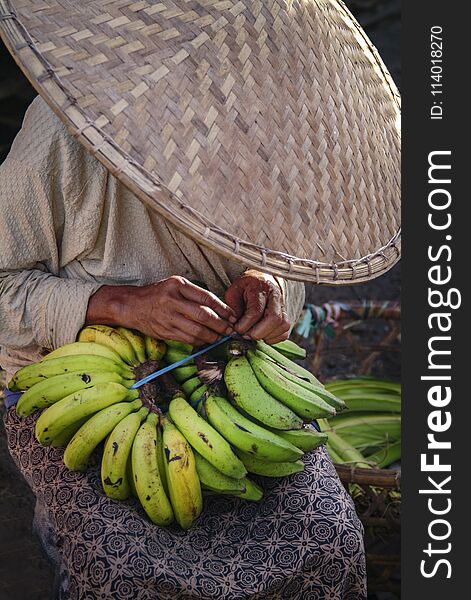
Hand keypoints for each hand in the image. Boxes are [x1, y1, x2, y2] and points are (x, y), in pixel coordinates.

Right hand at [86, 276, 235, 345]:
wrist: (132, 305)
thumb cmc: (157, 294)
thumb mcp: (175, 285)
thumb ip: (194, 294)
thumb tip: (220, 308)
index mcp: (178, 285)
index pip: (207, 298)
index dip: (223, 308)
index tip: (232, 315)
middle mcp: (172, 300)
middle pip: (204, 315)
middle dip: (221, 324)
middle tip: (229, 329)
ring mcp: (167, 317)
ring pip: (197, 330)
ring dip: (212, 336)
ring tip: (219, 336)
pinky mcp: (164, 331)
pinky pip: (187, 339)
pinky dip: (200, 341)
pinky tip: (206, 340)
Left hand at [225, 270, 289, 343]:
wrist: (261, 281)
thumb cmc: (245, 288)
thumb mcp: (234, 292)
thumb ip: (233, 307)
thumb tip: (234, 324)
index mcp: (260, 288)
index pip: (255, 311)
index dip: (245, 324)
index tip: (237, 329)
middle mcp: (275, 296)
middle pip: (274, 318)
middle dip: (258, 332)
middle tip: (246, 335)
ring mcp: (283, 306)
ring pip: (283, 325)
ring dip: (267, 335)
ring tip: (254, 334)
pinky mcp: (287, 315)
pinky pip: (285, 331)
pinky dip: (274, 338)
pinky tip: (263, 335)